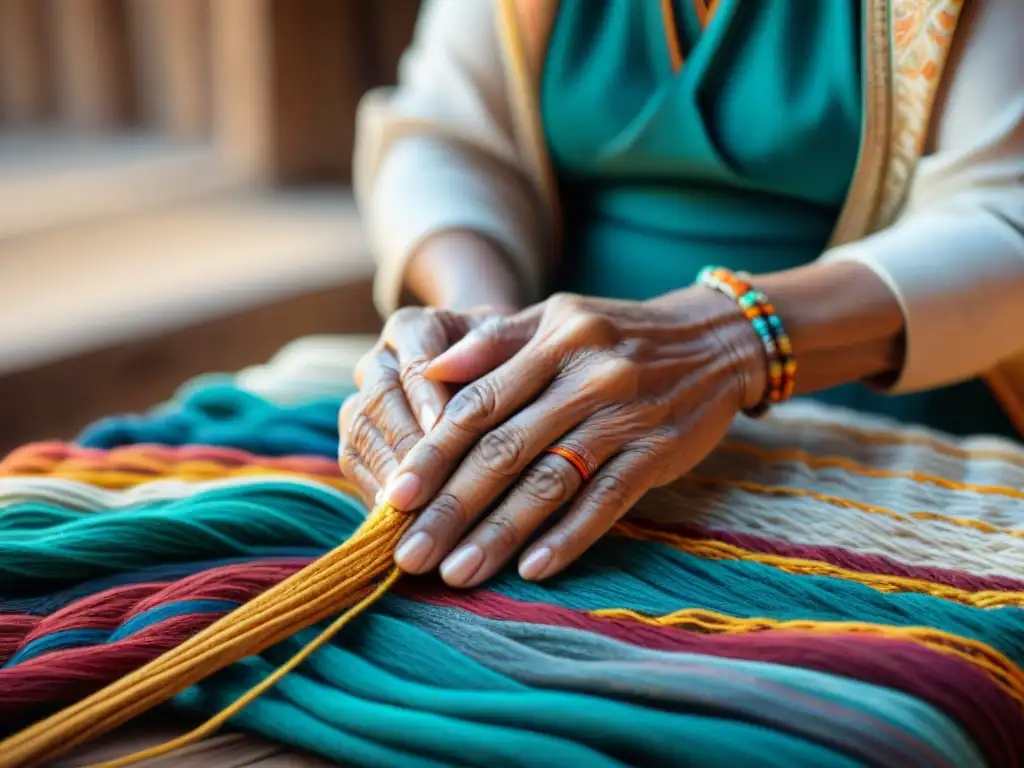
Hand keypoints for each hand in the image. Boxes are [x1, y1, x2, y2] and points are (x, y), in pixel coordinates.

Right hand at [337, 304, 525, 505]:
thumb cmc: (510, 356)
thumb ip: (493, 346)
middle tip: (425, 482)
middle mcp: (379, 360)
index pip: (414, 363)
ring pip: (359, 433)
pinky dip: (375, 491)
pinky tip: (399, 520)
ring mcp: (362, 399)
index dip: (425, 399)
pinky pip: (354, 463)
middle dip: (402, 444)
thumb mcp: (514, 343)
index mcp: (412, 328)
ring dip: (384, 472)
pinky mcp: (358, 437)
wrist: (491, 368)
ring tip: (410, 508)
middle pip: (379, 400)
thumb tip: (453, 365)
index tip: (442, 430)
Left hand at [380, 288, 766, 586]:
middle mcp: (587, 378)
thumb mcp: (558, 316)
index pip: (480, 403)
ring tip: (457, 573)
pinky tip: (533, 568)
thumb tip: (430, 370)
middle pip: (505, 450)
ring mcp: (626, 417)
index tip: (395, 497)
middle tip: (409, 553)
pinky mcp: (659, 453)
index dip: (433, 453)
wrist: (716, 340)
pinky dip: (570, 536)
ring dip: (501, 533)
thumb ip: (495, 341)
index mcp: (553, 341)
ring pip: (551, 482)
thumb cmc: (618, 331)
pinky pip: (609, 501)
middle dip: (452, 507)